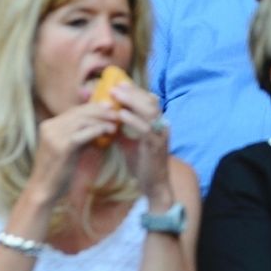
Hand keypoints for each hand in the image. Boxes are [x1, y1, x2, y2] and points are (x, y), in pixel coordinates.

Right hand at [28, 102, 120, 203]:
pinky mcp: (61, 147)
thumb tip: (101, 122)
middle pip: (80, 112)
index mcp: (48, 125)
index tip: (111, 108)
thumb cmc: (59, 170)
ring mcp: (53, 136)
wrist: (43, 190)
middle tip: (117, 114)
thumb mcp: (69, 147)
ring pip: (83, 120)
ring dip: (102, 121)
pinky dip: (99, 130)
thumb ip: (79, 133)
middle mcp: (49, 127)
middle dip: (101, 111)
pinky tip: (108, 132)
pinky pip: (84, 133)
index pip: (75, 110)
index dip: (94, 107)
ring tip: (115, 125)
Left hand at [111, 83, 173, 205]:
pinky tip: (121, 115)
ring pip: (149, 112)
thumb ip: (123, 131)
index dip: (136, 91)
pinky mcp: (155, 146)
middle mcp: (163, 126)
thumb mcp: (130, 144)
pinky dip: (133, 120)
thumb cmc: (142, 164)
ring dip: (132, 102)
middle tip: (115, 86)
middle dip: (133, 93)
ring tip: (116, 95)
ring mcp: (160, 136)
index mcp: (158, 124)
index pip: (149, 101)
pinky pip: (145, 129)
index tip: (119, 84)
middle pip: (150, 102)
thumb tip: (108, 120)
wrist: (154, 185)